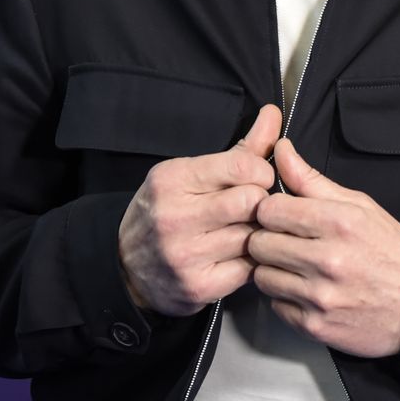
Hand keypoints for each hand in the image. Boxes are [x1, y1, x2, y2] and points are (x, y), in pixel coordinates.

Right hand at [118, 104, 280, 316]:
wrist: (126, 268)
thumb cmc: (166, 212)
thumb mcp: (190, 174)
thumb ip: (240, 149)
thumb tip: (274, 114)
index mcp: (172, 180)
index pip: (242, 167)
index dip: (261, 172)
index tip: (258, 180)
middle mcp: (175, 216)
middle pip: (251, 201)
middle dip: (261, 203)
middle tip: (254, 208)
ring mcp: (185, 255)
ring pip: (253, 236)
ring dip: (258, 233)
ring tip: (246, 230)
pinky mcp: (199, 286)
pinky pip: (249, 268)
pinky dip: (252, 261)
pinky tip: (239, 255)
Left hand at [247, 137, 399, 357]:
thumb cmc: (390, 252)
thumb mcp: (359, 206)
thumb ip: (312, 180)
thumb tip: (280, 150)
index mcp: (339, 223)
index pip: (269, 210)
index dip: (270, 210)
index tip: (280, 215)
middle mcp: (328, 260)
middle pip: (259, 243)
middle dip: (267, 239)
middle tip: (285, 241)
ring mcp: (320, 296)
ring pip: (262, 276)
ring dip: (273, 270)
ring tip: (296, 266)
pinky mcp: (315, 326)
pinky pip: (275, 306)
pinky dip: (285, 298)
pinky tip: (306, 290)